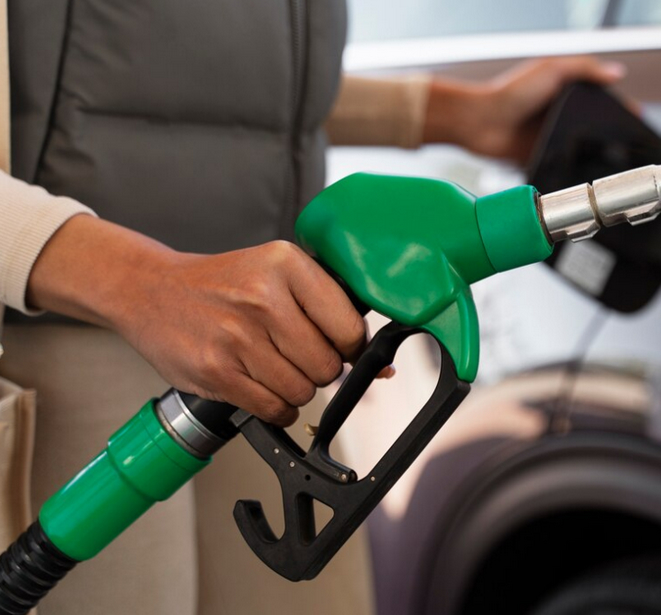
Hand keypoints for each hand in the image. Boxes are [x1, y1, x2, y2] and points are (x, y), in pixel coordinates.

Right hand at [27, 216, 367, 425]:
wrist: (150, 290)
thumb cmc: (222, 284)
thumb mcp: (275, 271)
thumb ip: (328, 308)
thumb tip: (381, 365)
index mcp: (286, 263)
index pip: (349, 328)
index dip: (348, 347)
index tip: (335, 345)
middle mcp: (262, 296)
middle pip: (328, 366)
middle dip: (318, 369)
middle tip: (294, 355)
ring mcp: (237, 336)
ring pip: (303, 391)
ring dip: (294, 388)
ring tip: (269, 365)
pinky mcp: (216, 371)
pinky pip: (274, 409)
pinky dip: (275, 406)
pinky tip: (258, 384)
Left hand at [424, 56, 626, 162]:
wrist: (482, 123)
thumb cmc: (509, 93)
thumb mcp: (551, 69)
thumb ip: (584, 68)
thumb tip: (616, 73)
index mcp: (564, 92)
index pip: (599, 99)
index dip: (618, 108)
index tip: (635, 117)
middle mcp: (559, 115)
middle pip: (593, 125)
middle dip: (610, 133)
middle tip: (629, 143)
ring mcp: (550, 136)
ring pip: (580, 146)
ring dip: (593, 152)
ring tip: (612, 159)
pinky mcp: (541, 156)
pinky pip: (562, 163)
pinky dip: (571, 166)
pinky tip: (583, 169)